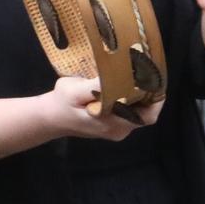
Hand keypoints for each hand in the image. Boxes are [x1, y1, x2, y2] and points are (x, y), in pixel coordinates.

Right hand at [42, 75, 162, 141]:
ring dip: (139, 96)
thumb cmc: (60, 104)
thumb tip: (117, 76)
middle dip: (149, 94)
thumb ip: (95, 86)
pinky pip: (128, 113)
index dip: (155, 99)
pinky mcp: (111, 126)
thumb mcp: (72, 90)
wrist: (48, 118)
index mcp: (112, 124)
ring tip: (137, 76)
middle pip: (145, 113)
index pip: (146, 116)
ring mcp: (115, 130)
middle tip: (147, 73)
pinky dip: (130, 100)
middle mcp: (118, 130)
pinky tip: (124, 85)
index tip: (155, 80)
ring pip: (137, 113)